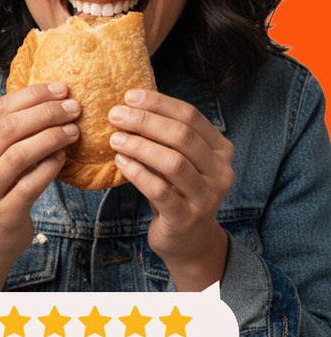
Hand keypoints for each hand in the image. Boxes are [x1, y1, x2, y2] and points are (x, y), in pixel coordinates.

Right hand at [0, 82, 79, 309]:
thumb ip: (11, 132)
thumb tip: (53, 97)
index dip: (32, 95)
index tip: (61, 89)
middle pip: (8, 129)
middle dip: (45, 113)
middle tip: (73, 108)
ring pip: (18, 155)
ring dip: (50, 137)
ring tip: (73, 131)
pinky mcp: (2, 214)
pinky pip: (30, 184)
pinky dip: (50, 167)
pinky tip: (63, 157)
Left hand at [108, 90, 233, 289]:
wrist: (189, 241)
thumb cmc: (178, 191)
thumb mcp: (179, 159)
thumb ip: (166, 136)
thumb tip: (130, 105)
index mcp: (221, 150)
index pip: (191, 116)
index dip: (159, 103)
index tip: (130, 96)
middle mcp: (220, 172)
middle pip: (182, 136)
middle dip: (146, 121)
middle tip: (116, 115)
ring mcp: (206, 197)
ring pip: (173, 162)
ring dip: (139, 146)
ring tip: (115, 138)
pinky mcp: (186, 218)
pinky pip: (159, 190)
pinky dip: (137, 172)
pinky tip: (120, 161)